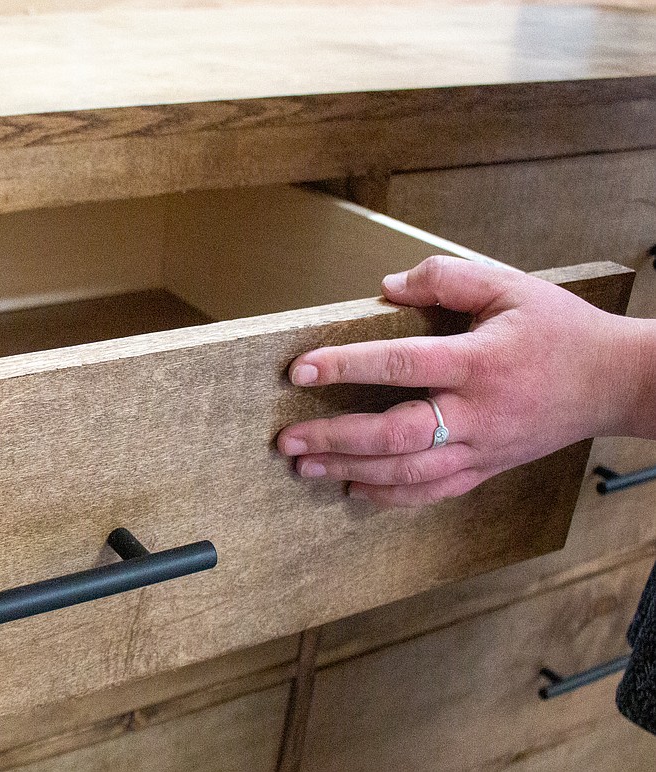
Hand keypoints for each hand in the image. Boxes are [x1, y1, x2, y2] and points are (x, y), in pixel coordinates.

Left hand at [276, 255, 655, 506]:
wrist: (616, 383)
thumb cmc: (560, 330)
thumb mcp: (510, 286)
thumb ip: (447, 279)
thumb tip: (387, 286)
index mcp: (478, 362)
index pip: (401, 364)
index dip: (346, 367)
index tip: (300, 369)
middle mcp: (476, 412)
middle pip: (395, 433)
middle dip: (335, 438)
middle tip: (287, 439)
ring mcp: (482, 448)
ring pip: (408, 472)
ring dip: (351, 470)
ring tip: (305, 466)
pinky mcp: (487, 469)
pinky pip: (433, 492)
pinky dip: (390, 497)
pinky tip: (353, 490)